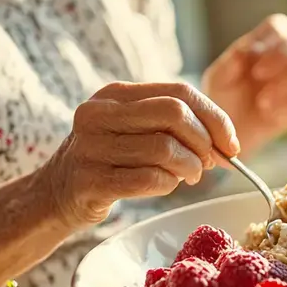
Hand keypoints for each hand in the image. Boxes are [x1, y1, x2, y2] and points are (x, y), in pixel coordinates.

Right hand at [38, 82, 238, 228]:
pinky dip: (168, 184)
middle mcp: (99, 113)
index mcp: (115, 94)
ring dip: (190, 167)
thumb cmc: (111, 161)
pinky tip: (166, 185)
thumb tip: (228, 145)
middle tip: (209, 163)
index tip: (230, 145)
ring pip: (165, 149)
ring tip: (188, 176)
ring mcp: (91, 147)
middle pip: (175, 114)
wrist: (56, 194)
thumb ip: (176, 127)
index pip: (179, 92)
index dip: (215, 118)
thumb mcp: (135, 130)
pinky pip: (149, 179)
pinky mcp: (90, 180)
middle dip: (204, 142)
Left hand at [202, 14, 286, 153]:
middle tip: (258, 74)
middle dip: (284, 55)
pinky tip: (266, 110)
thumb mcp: (219, 78)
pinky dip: (284, 104)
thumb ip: (230, 63)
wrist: (228, 129)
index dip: (271, 37)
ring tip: (263, 99)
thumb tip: (245, 51)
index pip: (280, 25)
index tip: (251, 55)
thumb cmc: (224, 95)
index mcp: (269, 41)